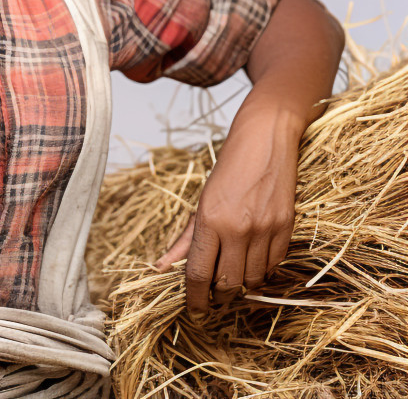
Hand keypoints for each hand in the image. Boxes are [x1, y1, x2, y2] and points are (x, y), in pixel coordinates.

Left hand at [153, 107, 298, 319]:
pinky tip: (253, 258)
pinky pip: (273, 266)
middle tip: (214, 291)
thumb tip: (163, 266)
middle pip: (227, 284)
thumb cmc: (228, 169)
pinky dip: (262, 270)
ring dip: (242, 283)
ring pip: (252, 280)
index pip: (198, 274)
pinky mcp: (286, 230)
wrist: (264, 141)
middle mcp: (238, 229)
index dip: (194, 298)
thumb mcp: (201, 201)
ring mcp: (265, 231)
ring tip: (233, 271)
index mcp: (210, 220)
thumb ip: (186, 238)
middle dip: (219, 294)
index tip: (194, 310)